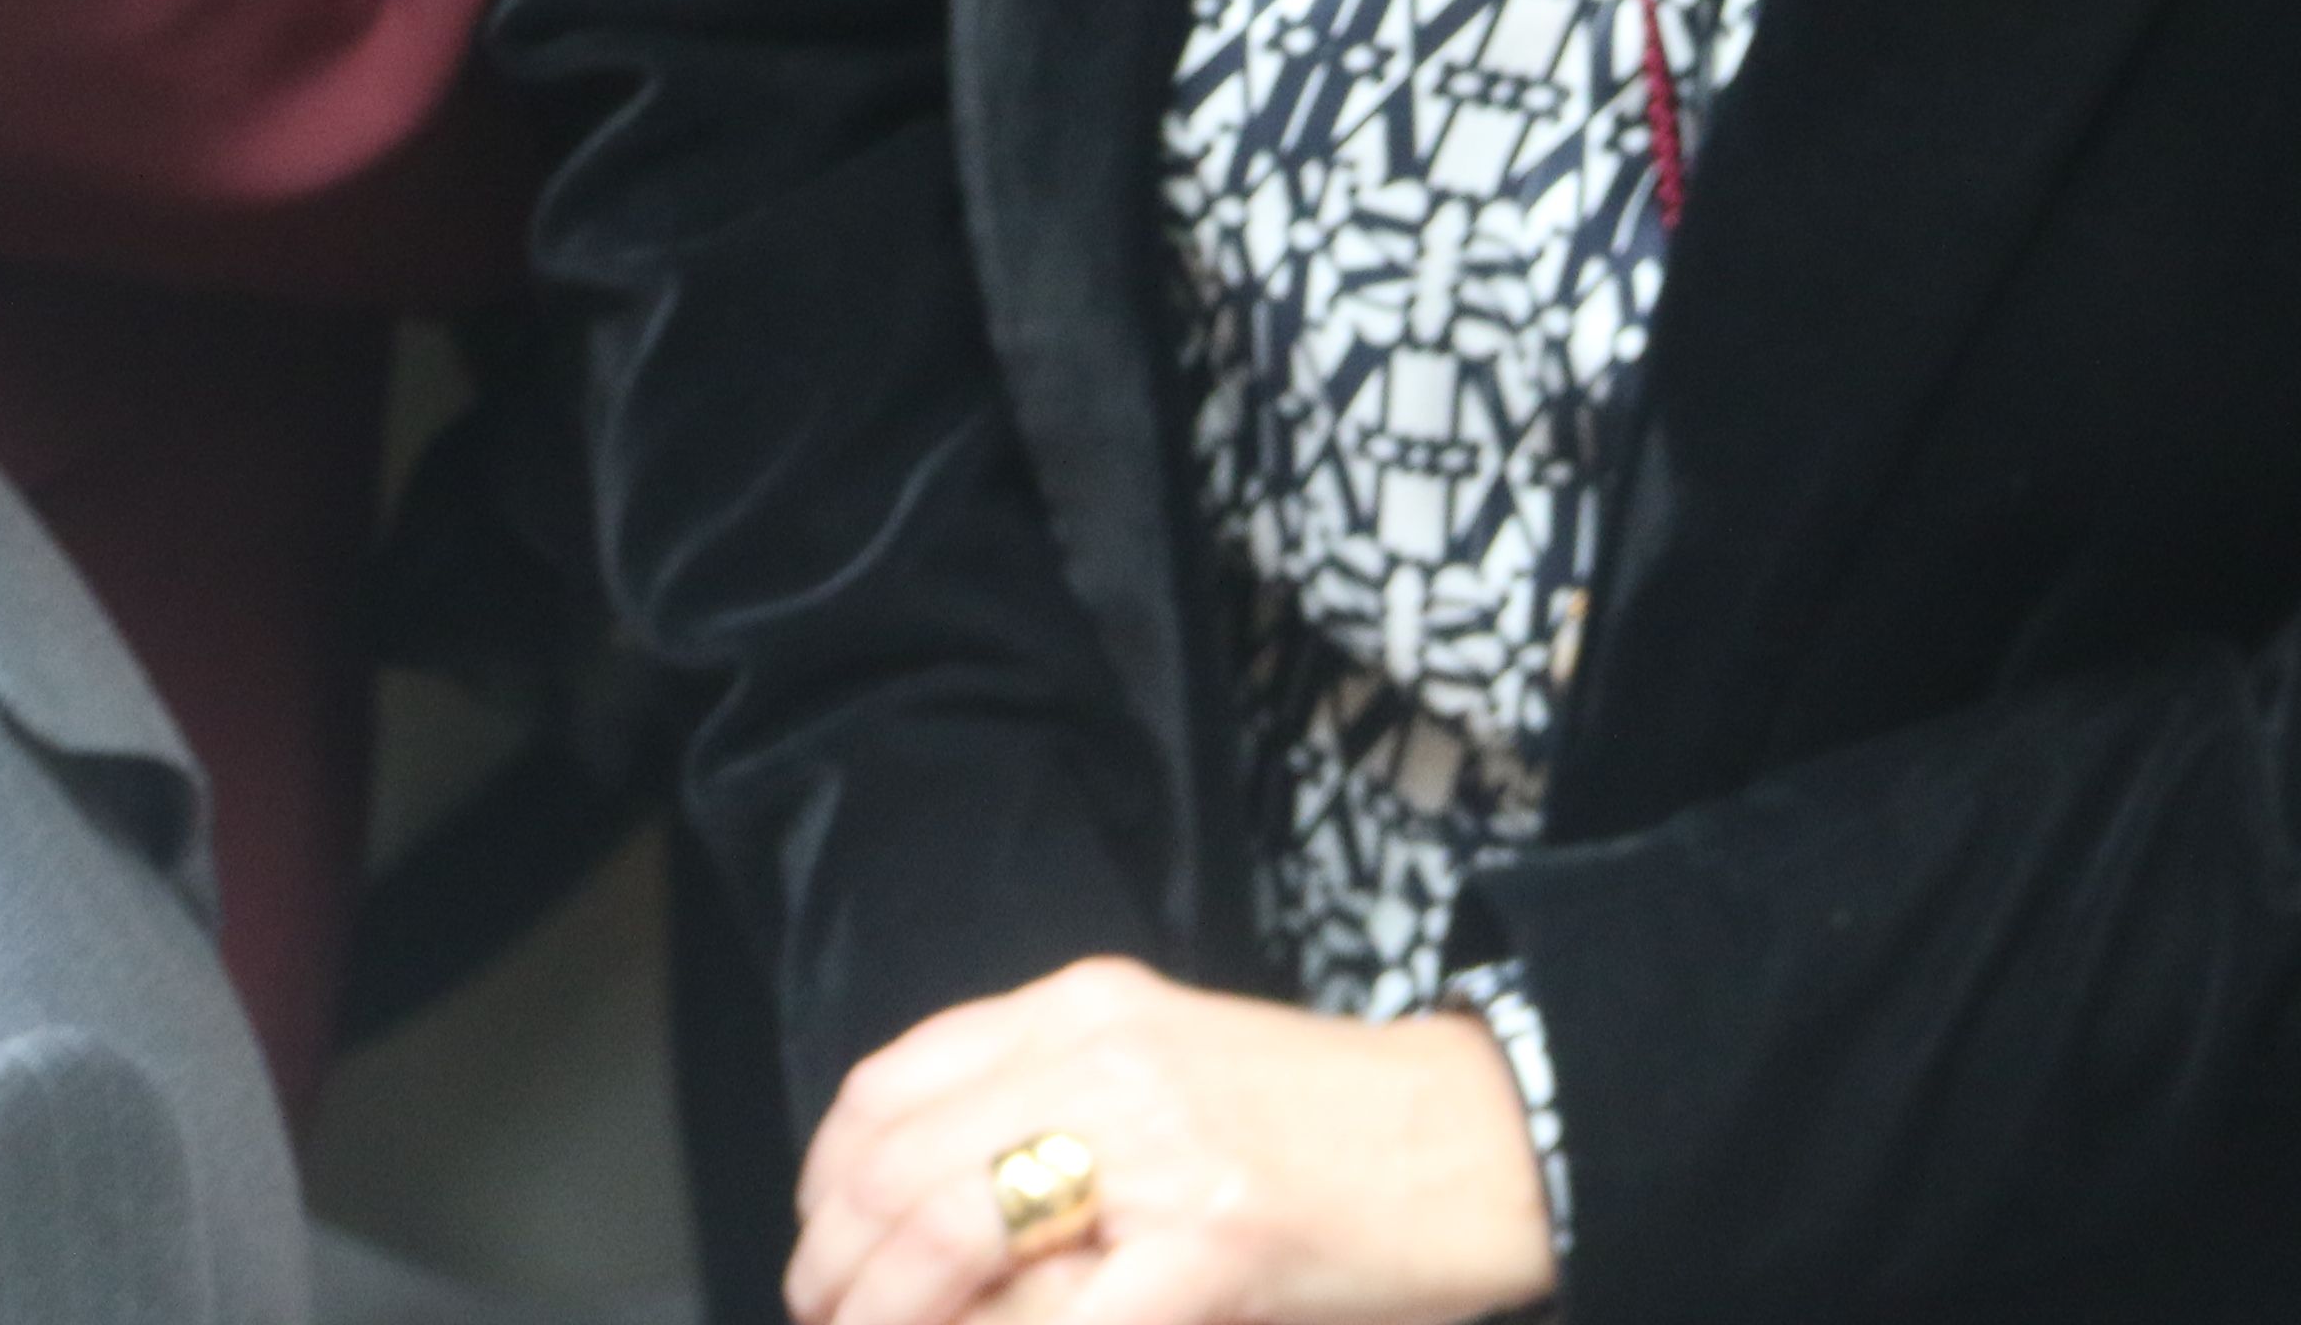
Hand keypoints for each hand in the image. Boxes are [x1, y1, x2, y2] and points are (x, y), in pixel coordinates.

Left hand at [788, 959, 1556, 1324]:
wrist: (1480, 1139)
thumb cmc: (1321, 1123)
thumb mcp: (1165, 1065)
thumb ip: (1049, 1105)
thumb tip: (908, 1215)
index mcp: (1085, 1006)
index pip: (889, 1087)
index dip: (826, 1188)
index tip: (821, 1254)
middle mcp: (1106, 1056)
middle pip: (894, 1167)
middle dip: (834, 1275)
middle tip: (829, 1324)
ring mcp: (1160, 1147)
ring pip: (946, 1235)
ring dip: (885, 1316)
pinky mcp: (1213, 1241)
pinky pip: (1058, 1320)